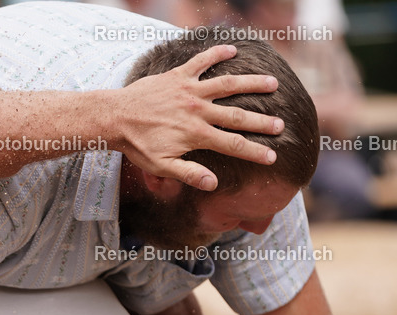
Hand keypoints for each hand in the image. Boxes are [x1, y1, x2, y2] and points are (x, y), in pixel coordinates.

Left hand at [115, 45, 284, 190]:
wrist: (114, 118)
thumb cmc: (137, 145)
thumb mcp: (160, 167)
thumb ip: (188, 174)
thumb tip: (213, 184)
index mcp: (196, 134)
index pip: (232, 145)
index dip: (254, 151)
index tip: (272, 156)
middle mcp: (197, 111)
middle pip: (237, 116)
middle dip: (261, 122)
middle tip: (281, 125)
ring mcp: (189, 91)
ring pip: (228, 84)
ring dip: (251, 83)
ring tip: (272, 83)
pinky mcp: (177, 76)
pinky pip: (201, 61)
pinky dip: (217, 53)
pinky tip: (233, 48)